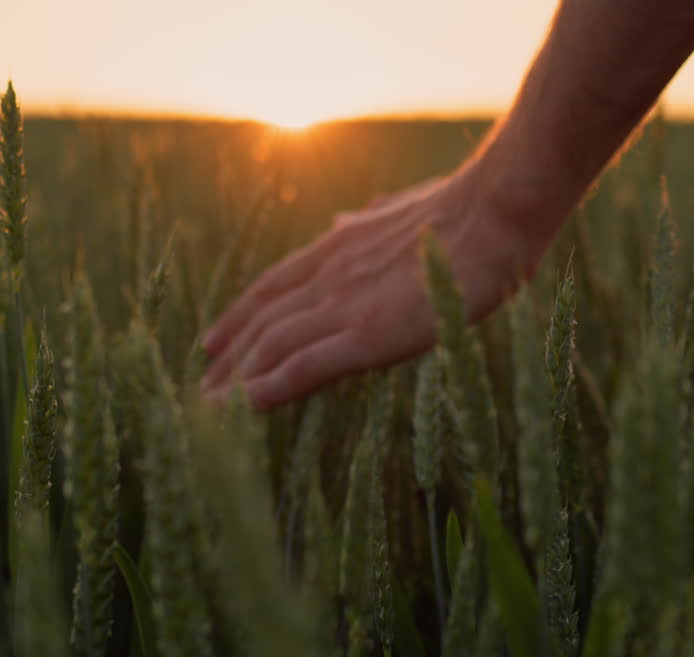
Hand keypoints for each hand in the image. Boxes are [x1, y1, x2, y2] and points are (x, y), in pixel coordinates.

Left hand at [200, 162, 560, 408]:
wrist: (492, 212)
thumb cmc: (465, 211)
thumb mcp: (400, 210)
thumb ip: (365, 222)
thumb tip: (342, 219)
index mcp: (338, 245)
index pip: (272, 287)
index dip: (238, 316)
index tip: (212, 341)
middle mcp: (328, 275)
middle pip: (260, 322)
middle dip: (228, 358)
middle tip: (200, 388)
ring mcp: (344, 305)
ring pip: (271, 347)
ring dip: (236, 380)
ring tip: (209, 410)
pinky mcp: (367, 335)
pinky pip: (303, 367)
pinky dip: (268, 388)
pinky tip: (243, 408)